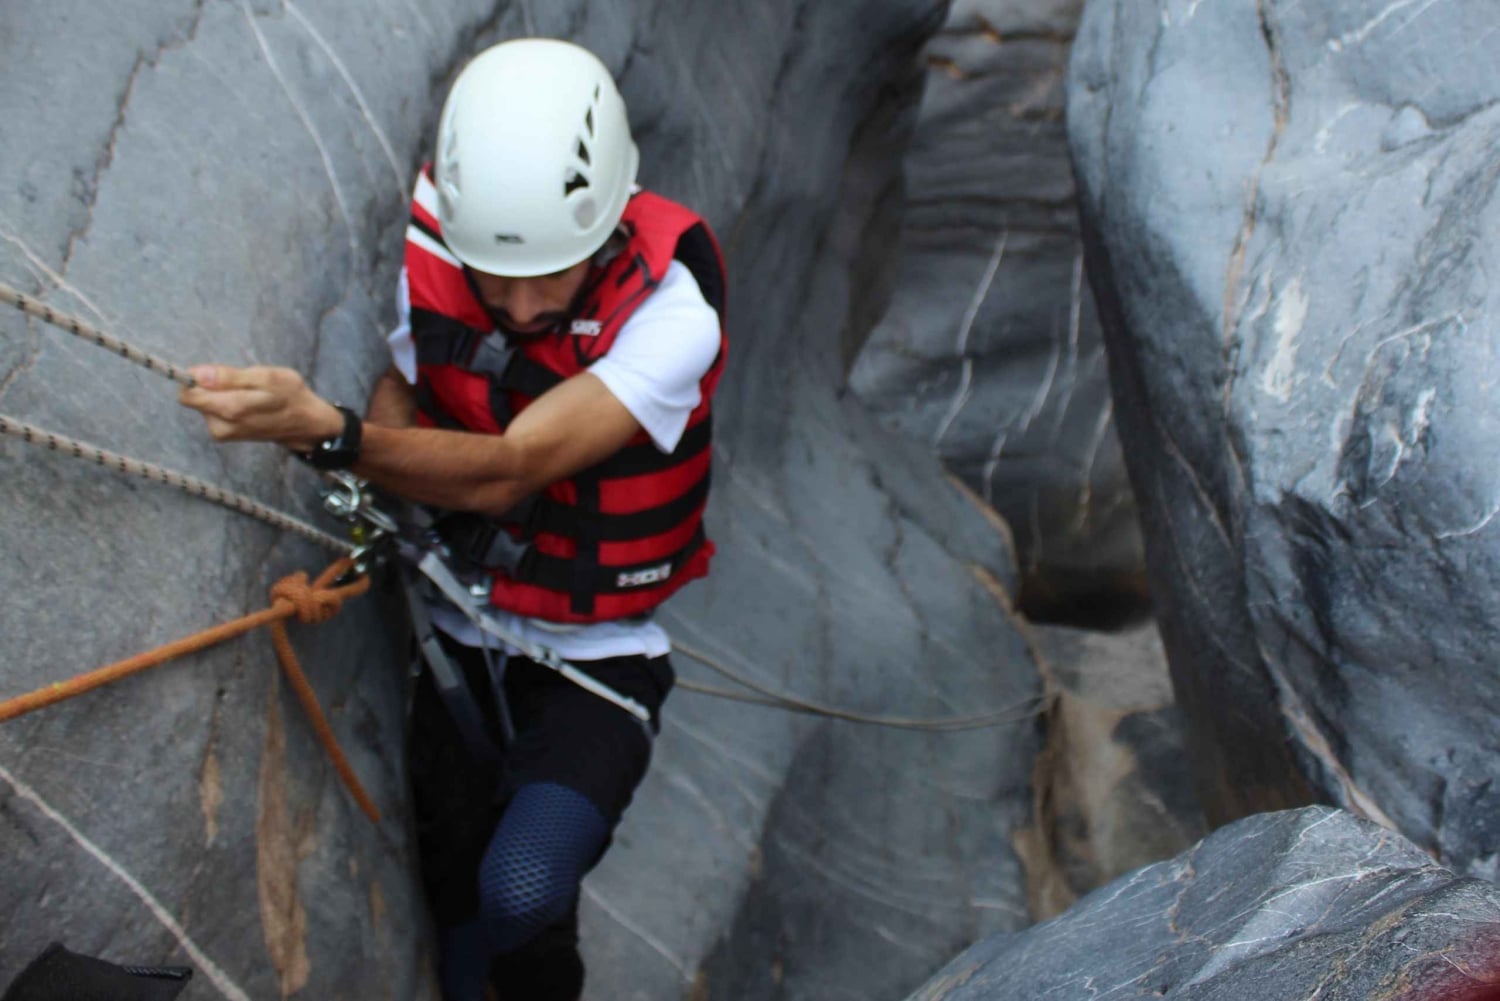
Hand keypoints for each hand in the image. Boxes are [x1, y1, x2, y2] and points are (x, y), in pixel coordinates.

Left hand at [178, 365, 342, 450]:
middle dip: (214, 385)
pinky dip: (227, 404)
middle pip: (195, 397)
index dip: (197, 378)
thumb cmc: (290, 396)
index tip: (218, 373)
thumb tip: (197, 374)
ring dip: (223, 394)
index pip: (187, 393)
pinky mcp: (224, 435)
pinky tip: (248, 404)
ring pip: (205, 404)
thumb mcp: (266, 377)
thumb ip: (229, 377)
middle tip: (243, 383)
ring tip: (250, 394)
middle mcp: (220, 425)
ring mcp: (221, 433)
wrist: (305, 424)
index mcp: (228, 409)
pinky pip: (213, 411)